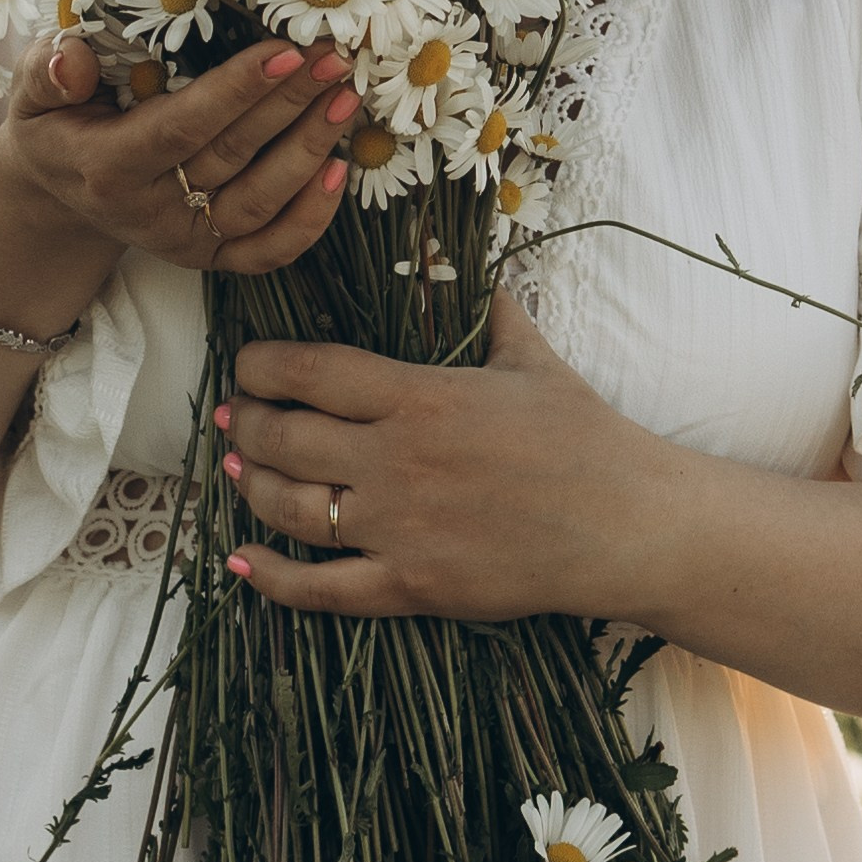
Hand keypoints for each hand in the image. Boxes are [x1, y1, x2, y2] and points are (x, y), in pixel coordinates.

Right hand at [0, 29, 364, 280]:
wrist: (59, 188)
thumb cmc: (56, 123)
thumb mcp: (33, 92)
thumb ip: (48, 71)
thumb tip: (70, 57)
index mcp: (106, 166)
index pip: (182, 127)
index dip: (236, 91)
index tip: (286, 51)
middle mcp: (149, 211)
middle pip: (233, 157)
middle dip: (289, 106)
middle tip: (334, 60)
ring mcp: (184, 240)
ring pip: (260, 203)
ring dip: (309, 150)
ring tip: (345, 99)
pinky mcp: (208, 257)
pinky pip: (268, 251)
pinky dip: (310, 218)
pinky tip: (338, 169)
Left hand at [218, 289, 655, 619]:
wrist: (627, 524)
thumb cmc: (585, 436)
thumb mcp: (534, 360)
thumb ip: (495, 314)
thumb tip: (486, 273)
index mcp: (419, 396)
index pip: (309, 372)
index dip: (261, 367)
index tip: (248, 365)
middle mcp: (395, 460)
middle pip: (284, 440)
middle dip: (246, 425)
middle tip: (234, 417)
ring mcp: (399, 528)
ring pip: (290, 509)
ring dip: (249, 487)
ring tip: (235, 470)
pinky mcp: (412, 585)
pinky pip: (321, 588)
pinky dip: (270, 578)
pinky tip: (238, 561)